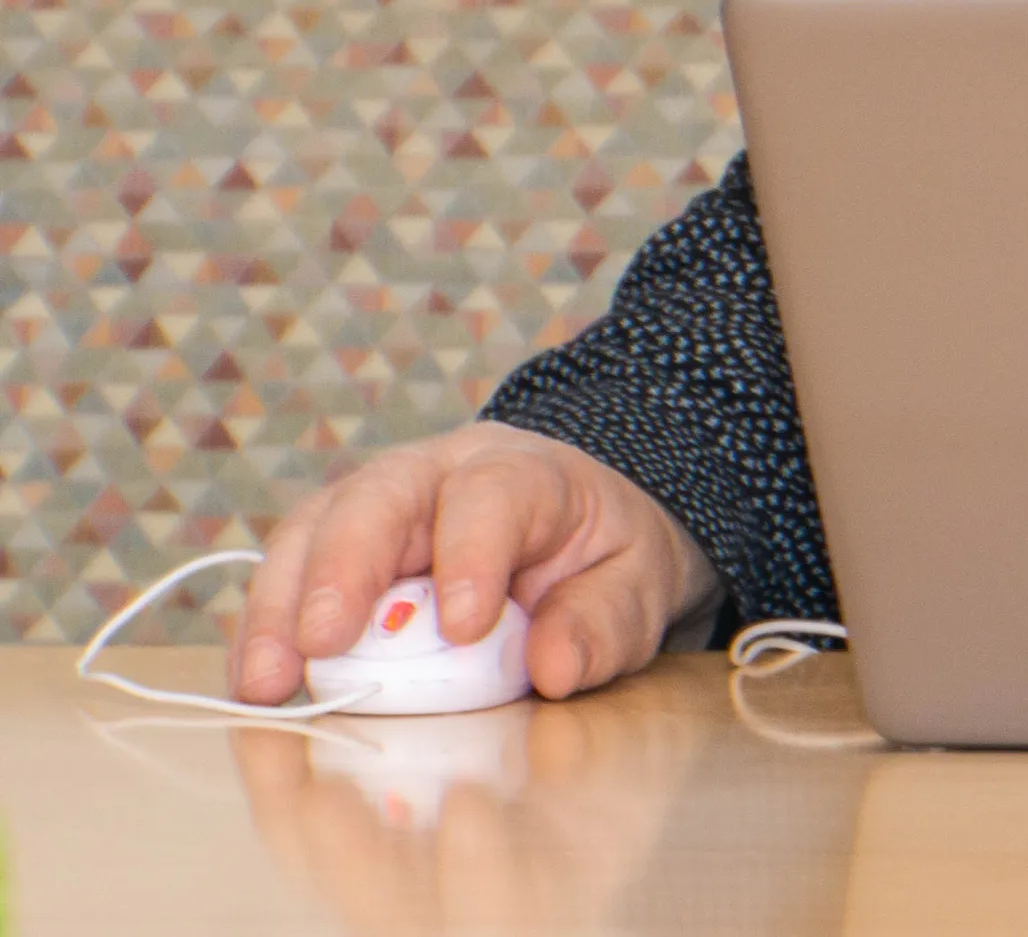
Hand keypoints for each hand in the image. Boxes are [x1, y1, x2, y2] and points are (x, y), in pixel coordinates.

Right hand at [233, 424, 719, 705]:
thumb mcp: (638, 584)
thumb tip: (554, 667)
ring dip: (280, 608)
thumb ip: (606, 622)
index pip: (489, 495)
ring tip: (268, 684)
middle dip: (343, 568)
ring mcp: (375, 506)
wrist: (580, 530)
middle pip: (376, 498)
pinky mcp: (335, 550)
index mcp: (523, 472)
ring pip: (312, 532)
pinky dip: (265, 631)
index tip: (465, 627)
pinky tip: (258, 687)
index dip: (471, 555)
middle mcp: (436, 474)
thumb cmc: (604, 556)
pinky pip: (288, 577)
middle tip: (322, 643)